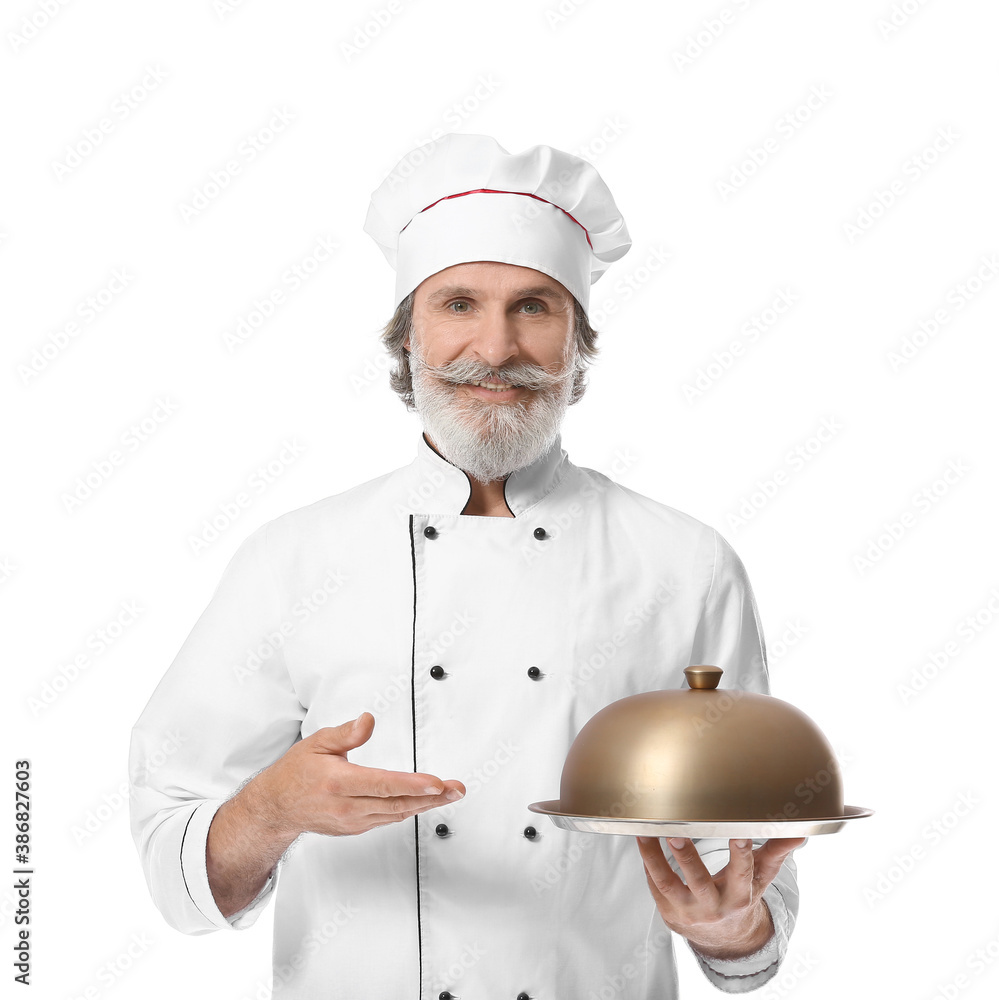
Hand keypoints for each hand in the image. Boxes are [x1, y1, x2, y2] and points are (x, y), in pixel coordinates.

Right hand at [247, 712, 465, 837]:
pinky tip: (423, 801)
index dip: (412, 784)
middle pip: (397, 803)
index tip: (436, 782)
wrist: (276, 807)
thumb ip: (346, 733)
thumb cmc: (297, 772)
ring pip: (396, 813)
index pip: (383, 784)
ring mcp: (353, 821)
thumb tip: (369, 719)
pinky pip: (387, 818)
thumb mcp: (317, 742)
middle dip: (431, 796)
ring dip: (425, 804)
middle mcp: (347, 806)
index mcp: (338, 783)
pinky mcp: (356, 828)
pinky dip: (407, 809)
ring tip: (449, 794)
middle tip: (456, 789)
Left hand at [636, 835, 805, 959]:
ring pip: (667, 884)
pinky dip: (648, 865)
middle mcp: (714, 907)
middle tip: (675, 832)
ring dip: (654, 857)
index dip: (741, 853)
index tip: (738, 832)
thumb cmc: (741, 897)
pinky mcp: (668, 912)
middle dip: (687, 856)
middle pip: (698, 881)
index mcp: (739, 896)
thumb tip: (798, 833)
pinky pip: (655, 887)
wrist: (723, 938)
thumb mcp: (760, 879)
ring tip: (645, 832)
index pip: (742, 873)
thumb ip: (775, 853)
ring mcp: (688, 912)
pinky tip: (644, 843)